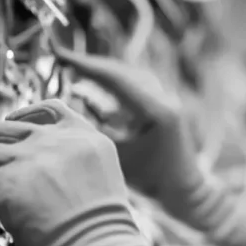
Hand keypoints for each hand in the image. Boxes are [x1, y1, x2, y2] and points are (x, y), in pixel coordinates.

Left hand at [0, 99, 168, 245]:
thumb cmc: (106, 244)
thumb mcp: (99, 190)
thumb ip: (73, 175)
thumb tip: (44, 184)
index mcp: (89, 142)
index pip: (53, 111)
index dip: (25, 114)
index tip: (11, 119)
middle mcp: (61, 143)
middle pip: (8, 128)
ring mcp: (32, 159)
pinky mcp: (7, 184)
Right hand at [48, 52, 245, 245]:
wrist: (185, 192)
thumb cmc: (153, 181)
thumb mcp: (118, 154)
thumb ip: (96, 128)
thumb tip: (71, 101)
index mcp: (156, 109)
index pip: (115, 78)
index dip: (85, 64)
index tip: (60, 53)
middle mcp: (164, 98)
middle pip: (121, 71)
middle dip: (90, 64)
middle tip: (61, 56)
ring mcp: (165, 100)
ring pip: (127, 76)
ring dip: (101, 72)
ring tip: (73, 67)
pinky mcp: (162, 105)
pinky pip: (133, 87)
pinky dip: (112, 84)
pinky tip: (93, 85)